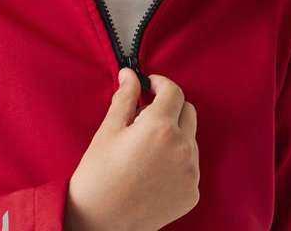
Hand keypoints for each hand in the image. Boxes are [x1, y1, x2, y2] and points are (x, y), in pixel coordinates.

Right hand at [64, 69, 199, 230]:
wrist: (101, 222)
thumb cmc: (99, 173)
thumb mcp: (109, 129)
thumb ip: (125, 97)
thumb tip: (130, 75)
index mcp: (161, 127)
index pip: (174, 91)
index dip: (160, 83)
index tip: (148, 86)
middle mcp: (182, 148)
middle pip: (188, 111)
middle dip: (169, 106)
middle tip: (144, 114)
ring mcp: (190, 173)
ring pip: (190, 137)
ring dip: (174, 132)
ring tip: (145, 145)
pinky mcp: (192, 193)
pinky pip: (190, 164)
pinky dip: (176, 158)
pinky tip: (152, 166)